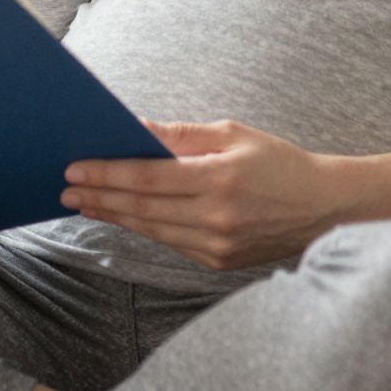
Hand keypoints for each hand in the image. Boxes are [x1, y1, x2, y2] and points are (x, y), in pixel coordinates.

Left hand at [59, 119, 343, 271]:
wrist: (323, 208)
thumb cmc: (279, 162)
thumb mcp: (234, 134)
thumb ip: (183, 136)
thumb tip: (137, 128)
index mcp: (221, 178)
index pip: (149, 178)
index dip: (108, 174)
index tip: (75, 168)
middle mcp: (216, 217)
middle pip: (142, 208)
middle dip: (100, 197)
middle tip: (67, 188)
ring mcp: (217, 245)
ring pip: (151, 230)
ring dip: (114, 215)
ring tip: (85, 203)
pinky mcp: (218, 262)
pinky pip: (170, 243)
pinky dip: (144, 228)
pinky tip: (123, 216)